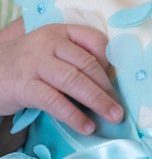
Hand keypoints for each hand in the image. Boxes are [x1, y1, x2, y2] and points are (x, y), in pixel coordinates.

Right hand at [0, 22, 122, 133]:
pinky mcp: (25, 86)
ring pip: (74, 81)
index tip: (115, 80)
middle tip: (120, 109)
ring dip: (97, 101)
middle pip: (87, 64)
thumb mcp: (51, 52)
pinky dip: (73, 115)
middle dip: (107, 89)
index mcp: (60, 32)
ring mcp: (36, 64)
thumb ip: (75, 58)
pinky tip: (86, 126)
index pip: (93, 39)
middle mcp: (49, 44)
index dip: (109, 60)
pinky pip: (54, 101)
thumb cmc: (28, 65)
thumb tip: (108, 84)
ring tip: (112, 117)